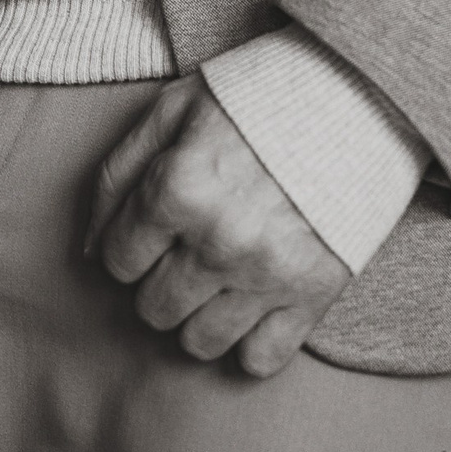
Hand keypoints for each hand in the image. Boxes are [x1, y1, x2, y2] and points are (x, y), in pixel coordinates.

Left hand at [86, 73, 351, 376]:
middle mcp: (218, 240)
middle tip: (188, 247)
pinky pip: (259, 360)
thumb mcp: (175, 106)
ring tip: (219, 275)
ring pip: (199, 343)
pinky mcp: (314, 295)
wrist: (359, 91)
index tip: (156, 226)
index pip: (118, 261)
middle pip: (153, 309)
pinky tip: (255, 301)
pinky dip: (250, 341)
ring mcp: (267, 274)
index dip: (131, 243)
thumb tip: (91, 250)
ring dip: (200, 314)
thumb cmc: (258, 93)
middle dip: (160, 280)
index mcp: (178, 187)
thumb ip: (119, 174)